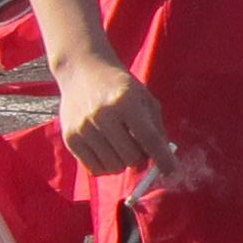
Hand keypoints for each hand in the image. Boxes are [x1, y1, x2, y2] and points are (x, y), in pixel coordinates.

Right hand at [55, 50, 174, 175]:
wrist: (83, 72)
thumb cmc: (120, 87)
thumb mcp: (145, 99)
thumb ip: (157, 129)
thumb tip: (164, 160)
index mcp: (126, 102)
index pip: (149, 139)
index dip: (163, 159)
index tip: (172, 171)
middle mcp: (102, 115)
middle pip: (131, 158)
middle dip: (141, 157)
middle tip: (138, 146)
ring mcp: (83, 128)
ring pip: (113, 167)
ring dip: (123, 162)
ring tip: (121, 146)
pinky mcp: (70, 139)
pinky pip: (95, 169)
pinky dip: (106, 166)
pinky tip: (108, 150)